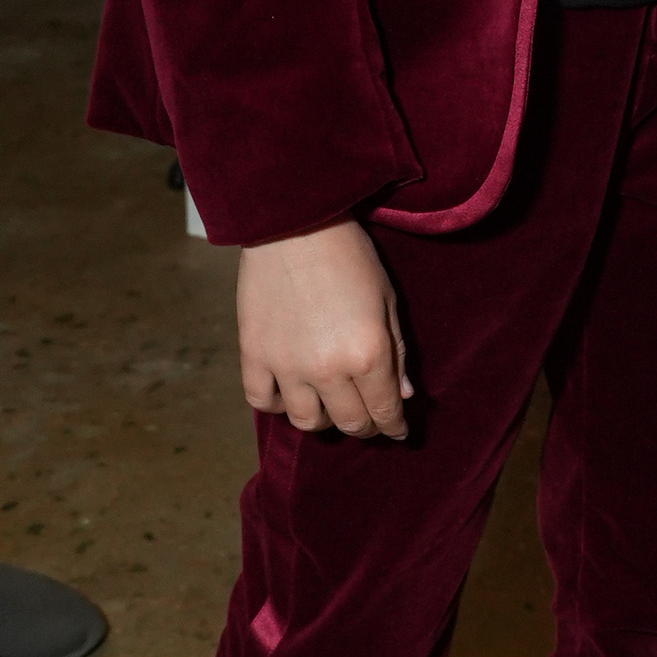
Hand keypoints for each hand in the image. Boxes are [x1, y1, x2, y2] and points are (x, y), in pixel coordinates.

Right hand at [235, 219, 413, 437]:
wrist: (294, 225)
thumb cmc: (350, 256)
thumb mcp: (387, 300)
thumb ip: (397, 352)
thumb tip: (403, 395)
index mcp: (368, 354)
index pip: (385, 410)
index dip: (395, 427)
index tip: (398, 432)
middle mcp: (327, 369)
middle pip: (349, 422)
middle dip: (365, 426)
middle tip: (369, 418)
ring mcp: (286, 366)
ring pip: (306, 421)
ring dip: (323, 419)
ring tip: (330, 405)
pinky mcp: (253, 355)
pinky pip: (262, 401)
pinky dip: (277, 405)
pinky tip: (290, 393)